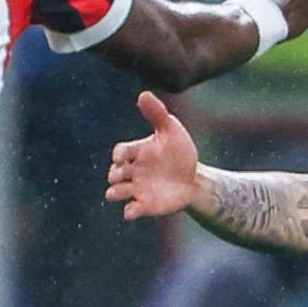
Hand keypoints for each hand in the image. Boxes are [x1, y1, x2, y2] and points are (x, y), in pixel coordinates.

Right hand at [105, 94, 205, 220]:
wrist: (193, 177)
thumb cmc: (178, 151)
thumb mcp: (170, 130)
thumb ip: (156, 114)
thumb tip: (143, 94)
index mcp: (136, 152)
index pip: (121, 152)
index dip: (119, 154)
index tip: (122, 157)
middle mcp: (132, 171)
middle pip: (115, 173)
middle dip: (114, 174)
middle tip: (119, 175)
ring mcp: (137, 189)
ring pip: (118, 192)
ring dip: (115, 192)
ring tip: (115, 193)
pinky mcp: (145, 205)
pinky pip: (132, 210)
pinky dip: (129, 212)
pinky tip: (131, 211)